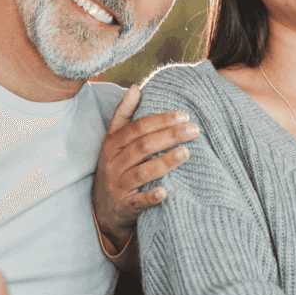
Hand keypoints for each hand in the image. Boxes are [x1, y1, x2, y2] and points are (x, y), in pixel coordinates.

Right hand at [92, 84, 196, 248]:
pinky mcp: (124, 206)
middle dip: (170, 136)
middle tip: (194, 130)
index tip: (184, 116)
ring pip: (142, 171)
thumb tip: (136, 87)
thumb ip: (124, 113)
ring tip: (187, 152)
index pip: (139, 128)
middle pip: (143, 146)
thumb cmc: (115, 165)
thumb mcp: (114, 140)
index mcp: (113, 143)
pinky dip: (151, 197)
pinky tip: (166, 192)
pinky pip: (137, 202)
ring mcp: (118, 185)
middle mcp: (114, 163)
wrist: (102, 206)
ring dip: (165, 162)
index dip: (161, 120)